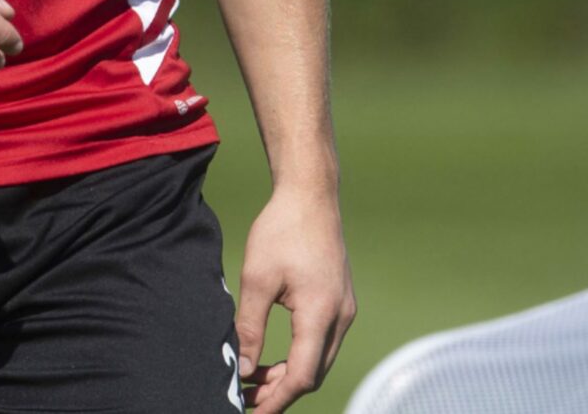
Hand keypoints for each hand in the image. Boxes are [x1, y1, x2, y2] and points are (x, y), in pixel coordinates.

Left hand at [234, 186, 355, 413]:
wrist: (310, 196)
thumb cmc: (281, 231)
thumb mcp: (256, 279)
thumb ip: (250, 328)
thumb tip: (243, 369)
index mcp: (321, 315)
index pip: (301, 376)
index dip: (276, 400)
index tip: (251, 412)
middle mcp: (340, 318)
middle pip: (313, 374)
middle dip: (280, 392)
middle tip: (246, 398)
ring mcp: (344, 310)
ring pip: (318, 360)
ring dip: (289, 375)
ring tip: (254, 380)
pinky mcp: (339, 302)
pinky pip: (322, 343)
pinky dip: (298, 356)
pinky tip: (273, 357)